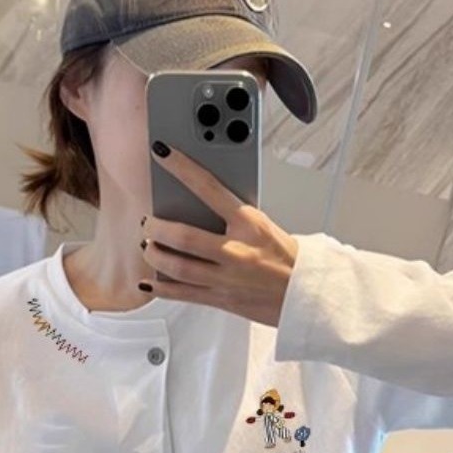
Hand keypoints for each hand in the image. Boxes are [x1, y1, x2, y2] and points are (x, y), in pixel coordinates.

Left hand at [140, 141, 298, 326]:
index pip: (209, 188)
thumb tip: (197, 203)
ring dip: (155, 255)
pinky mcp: (221, 300)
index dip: (182, 168)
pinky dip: (161, 288)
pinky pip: (183, 294)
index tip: (162, 152)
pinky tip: (149, 281)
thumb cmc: (285, 258)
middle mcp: (236, 251)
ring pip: (178, 266)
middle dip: (156, 227)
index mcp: (249, 224)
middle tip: (149, 222)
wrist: (303, 294)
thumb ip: (233, 216)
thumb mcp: (264, 226)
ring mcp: (227, 278)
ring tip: (149, 247)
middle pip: (183, 236)